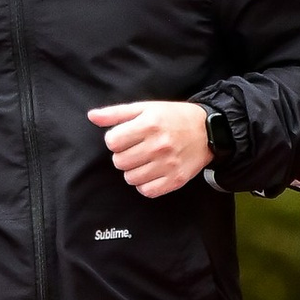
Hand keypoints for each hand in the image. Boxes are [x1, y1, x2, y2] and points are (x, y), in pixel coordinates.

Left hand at [89, 99, 211, 196]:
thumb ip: (116, 113)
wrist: (207, 131)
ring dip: (133, 171)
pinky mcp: (175, 180)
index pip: (112, 142)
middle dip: (124, 156)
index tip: (127, 137)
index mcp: (149, 124)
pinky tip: (152, 172)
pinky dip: (145, 184)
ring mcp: (168, 164)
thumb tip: (92, 116)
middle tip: (137, 149)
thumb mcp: (145, 108)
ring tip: (145, 161)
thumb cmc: (173, 117)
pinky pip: (147, 191)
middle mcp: (158, 145)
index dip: (116, 140)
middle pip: (119, 162)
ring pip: (130, 178)